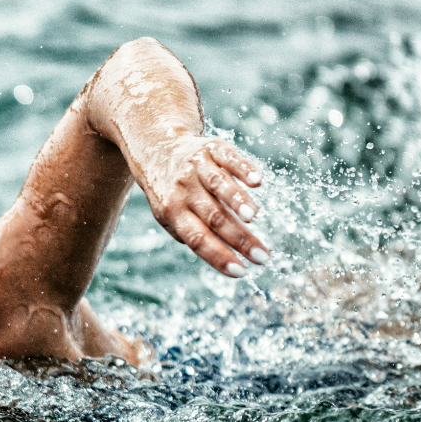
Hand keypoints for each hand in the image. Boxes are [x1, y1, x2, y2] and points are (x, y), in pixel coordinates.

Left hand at [142, 135, 268, 277]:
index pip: (197, 239)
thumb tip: (227, 260)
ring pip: (218, 185)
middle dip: (240, 239)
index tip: (242, 272)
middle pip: (214, 217)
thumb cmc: (172, 194)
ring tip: (253, 216)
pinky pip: (229, 158)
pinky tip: (257, 181)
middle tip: (263, 257)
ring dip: (236, 200)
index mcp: (173, 212)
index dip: (218, 256)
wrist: (157, 149)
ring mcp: (197, 167)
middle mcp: (184, 190)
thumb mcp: (172, 218)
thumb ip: (194, 237)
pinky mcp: (212, 148)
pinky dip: (243, 169)